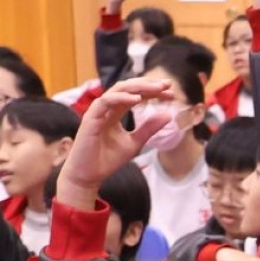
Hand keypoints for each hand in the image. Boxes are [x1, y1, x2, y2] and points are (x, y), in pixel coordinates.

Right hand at [56, 76, 176, 207]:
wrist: (89, 176)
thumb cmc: (107, 160)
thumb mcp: (135, 143)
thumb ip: (149, 128)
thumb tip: (168, 115)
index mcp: (116, 112)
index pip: (136, 95)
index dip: (153, 92)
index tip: (171, 93)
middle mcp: (107, 108)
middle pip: (129, 89)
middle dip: (148, 84)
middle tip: (167, 84)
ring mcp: (98, 111)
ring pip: (118, 90)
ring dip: (138, 87)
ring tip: (157, 88)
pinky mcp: (91, 117)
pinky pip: (106, 101)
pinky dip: (122, 98)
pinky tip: (137, 99)